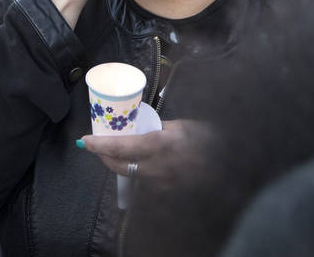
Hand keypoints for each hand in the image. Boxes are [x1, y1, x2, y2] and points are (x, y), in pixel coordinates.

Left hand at [80, 119, 208, 178]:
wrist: (229, 159)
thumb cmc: (206, 137)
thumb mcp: (180, 125)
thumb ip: (157, 128)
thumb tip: (137, 128)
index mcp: (160, 145)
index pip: (121, 147)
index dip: (100, 145)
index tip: (84, 141)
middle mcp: (158, 167)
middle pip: (120, 165)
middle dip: (103, 156)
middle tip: (94, 144)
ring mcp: (163, 182)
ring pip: (130, 173)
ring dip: (117, 163)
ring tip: (109, 150)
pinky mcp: (168, 189)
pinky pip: (144, 178)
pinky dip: (134, 168)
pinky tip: (132, 159)